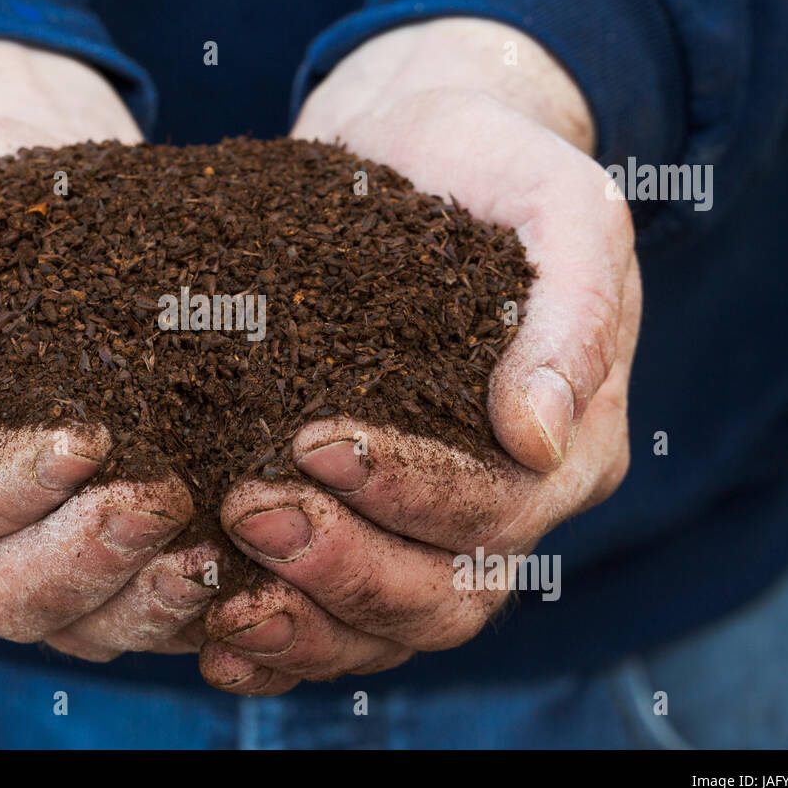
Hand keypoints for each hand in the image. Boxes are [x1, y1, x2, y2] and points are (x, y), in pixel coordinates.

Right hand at [0, 41, 221, 660]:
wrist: (8, 191)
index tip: (84, 440)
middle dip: (83, 556)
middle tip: (163, 500)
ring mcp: (9, 554)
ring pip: (68, 622)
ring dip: (139, 597)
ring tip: (208, 552)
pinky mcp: (84, 554)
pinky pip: (127, 611)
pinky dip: (178, 605)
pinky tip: (237, 565)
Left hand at [199, 19, 640, 693]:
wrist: (421, 143)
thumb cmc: (494, 162)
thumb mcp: (560, 205)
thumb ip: (573, 313)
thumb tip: (538, 439)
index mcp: (569, 446)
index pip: (497, 509)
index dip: (409, 491)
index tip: (311, 439)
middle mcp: (513, 507)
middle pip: (442, 593)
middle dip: (342, 564)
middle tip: (248, 509)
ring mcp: (439, 529)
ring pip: (388, 627)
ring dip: (304, 624)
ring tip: (219, 604)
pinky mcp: (371, 526)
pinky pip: (339, 620)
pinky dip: (284, 644)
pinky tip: (214, 642)